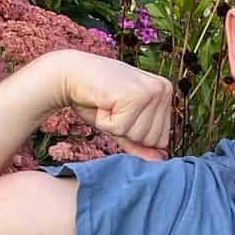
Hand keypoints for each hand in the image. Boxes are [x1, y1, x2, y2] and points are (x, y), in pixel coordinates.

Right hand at [50, 50, 173, 160]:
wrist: (70, 74)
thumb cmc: (96, 99)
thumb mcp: (123, 123)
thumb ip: (141, 143)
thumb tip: (160, 160)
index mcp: (165, 93)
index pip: (162, 139)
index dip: (135, 134)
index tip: (121, 112)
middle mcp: (163, 90)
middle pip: (151, 140)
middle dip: (125, 130)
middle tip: (113, 108)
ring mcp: (151, 92)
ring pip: (137, 135)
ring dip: (114, 126)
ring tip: (108, 105)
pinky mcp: (135, 96)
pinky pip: (120, 129)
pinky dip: (105, 121)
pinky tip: (102, 103)